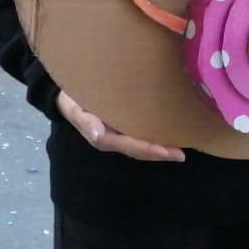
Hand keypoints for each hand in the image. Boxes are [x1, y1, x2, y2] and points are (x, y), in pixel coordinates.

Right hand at [56, 91, 184, 162]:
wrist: (65, 95)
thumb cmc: (72, 101)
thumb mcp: (76, 110)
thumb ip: (86, 122)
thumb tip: (98, 135)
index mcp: (106, 137)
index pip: (132, 147)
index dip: (150, 150)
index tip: (170, 152)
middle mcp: (115, 139)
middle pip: (141, 149)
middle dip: (161, 152)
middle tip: (183, 153)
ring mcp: (119, 133)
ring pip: (142, 143)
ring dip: (160, 146)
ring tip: (181, 145)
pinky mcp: (122, 125)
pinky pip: (140, 132)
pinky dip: (154, 134)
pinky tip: (167, 129)